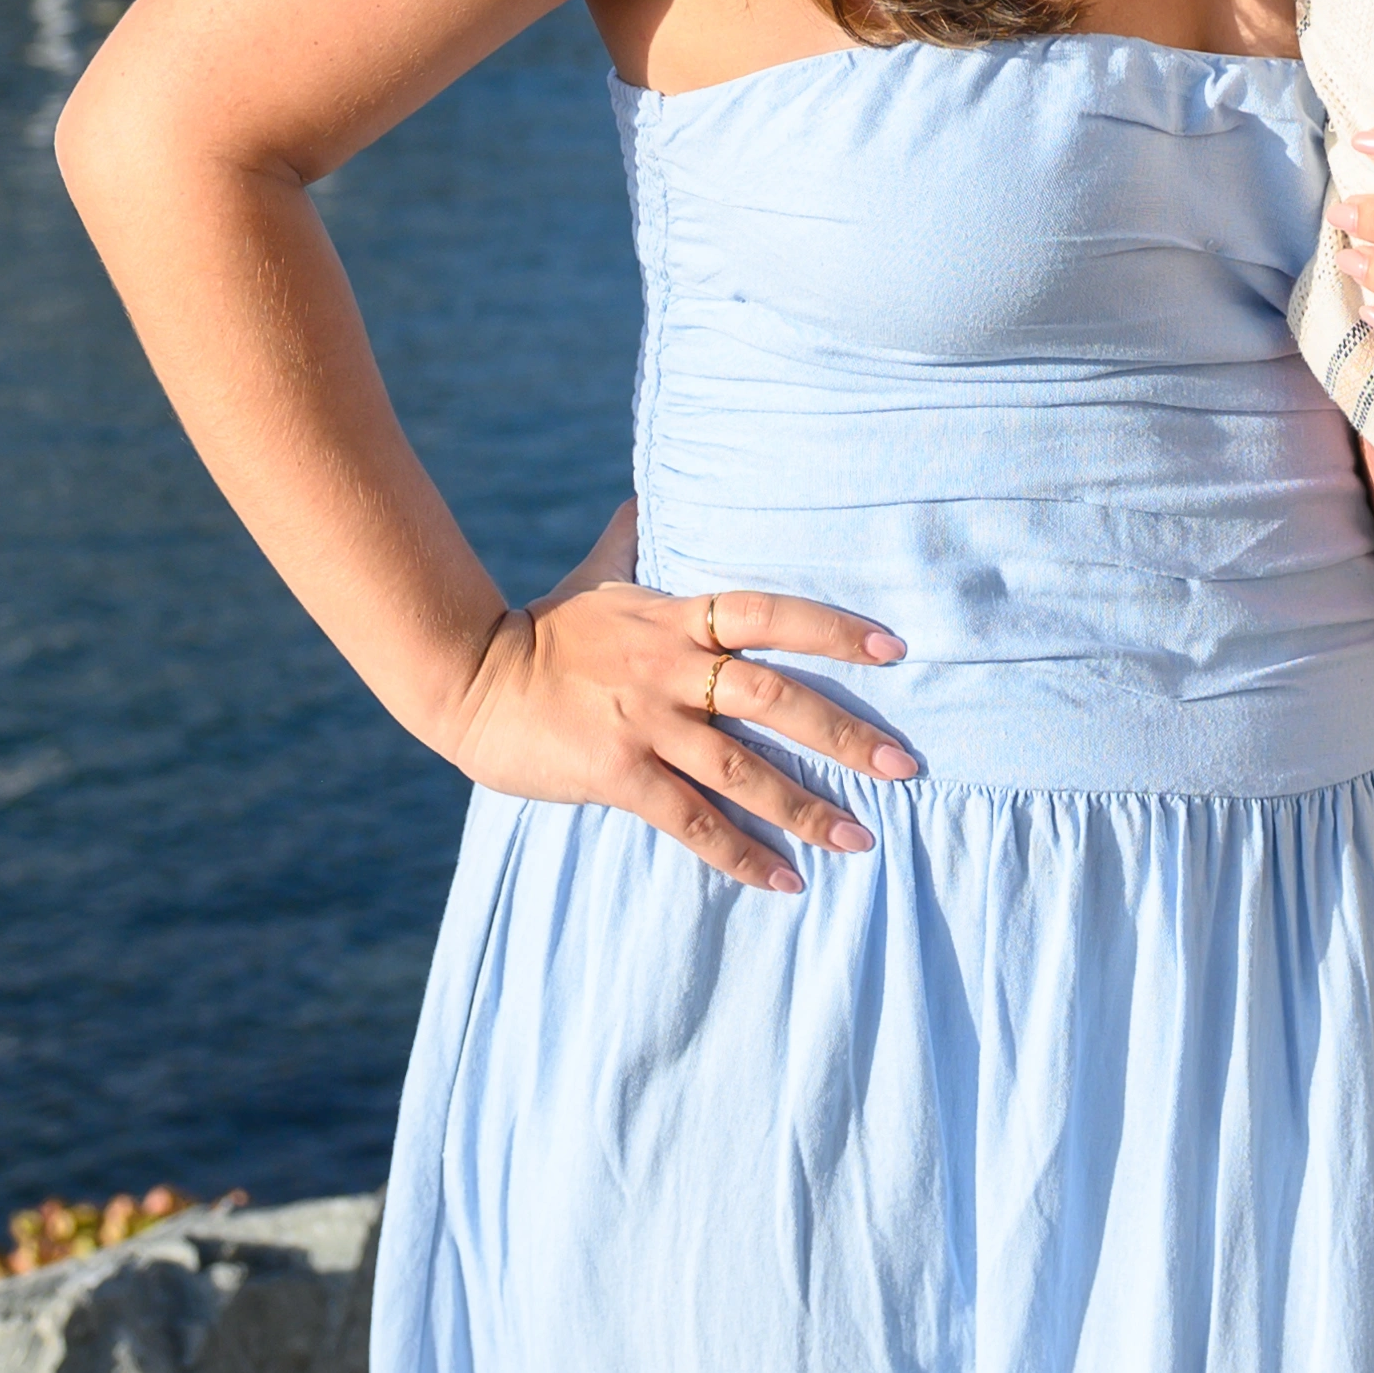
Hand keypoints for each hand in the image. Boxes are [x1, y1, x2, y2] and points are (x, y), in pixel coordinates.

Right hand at [429, 511, 919, 894]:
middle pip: (775, 696)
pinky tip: (785, 879)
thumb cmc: (541, 630)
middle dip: (844, 732)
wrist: (468, 676)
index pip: (770, 612)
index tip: (895, 649)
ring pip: (742, 768)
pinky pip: (691, 819)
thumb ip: (631, 541)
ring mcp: (644, 722)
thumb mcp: (594, 577)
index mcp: (675, 619)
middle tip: (905, 765)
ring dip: (806, 807)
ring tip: (862, 838)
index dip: (833, 627)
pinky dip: (741, 853)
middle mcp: (670, 668)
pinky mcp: (616, 773)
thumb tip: (645, 494)